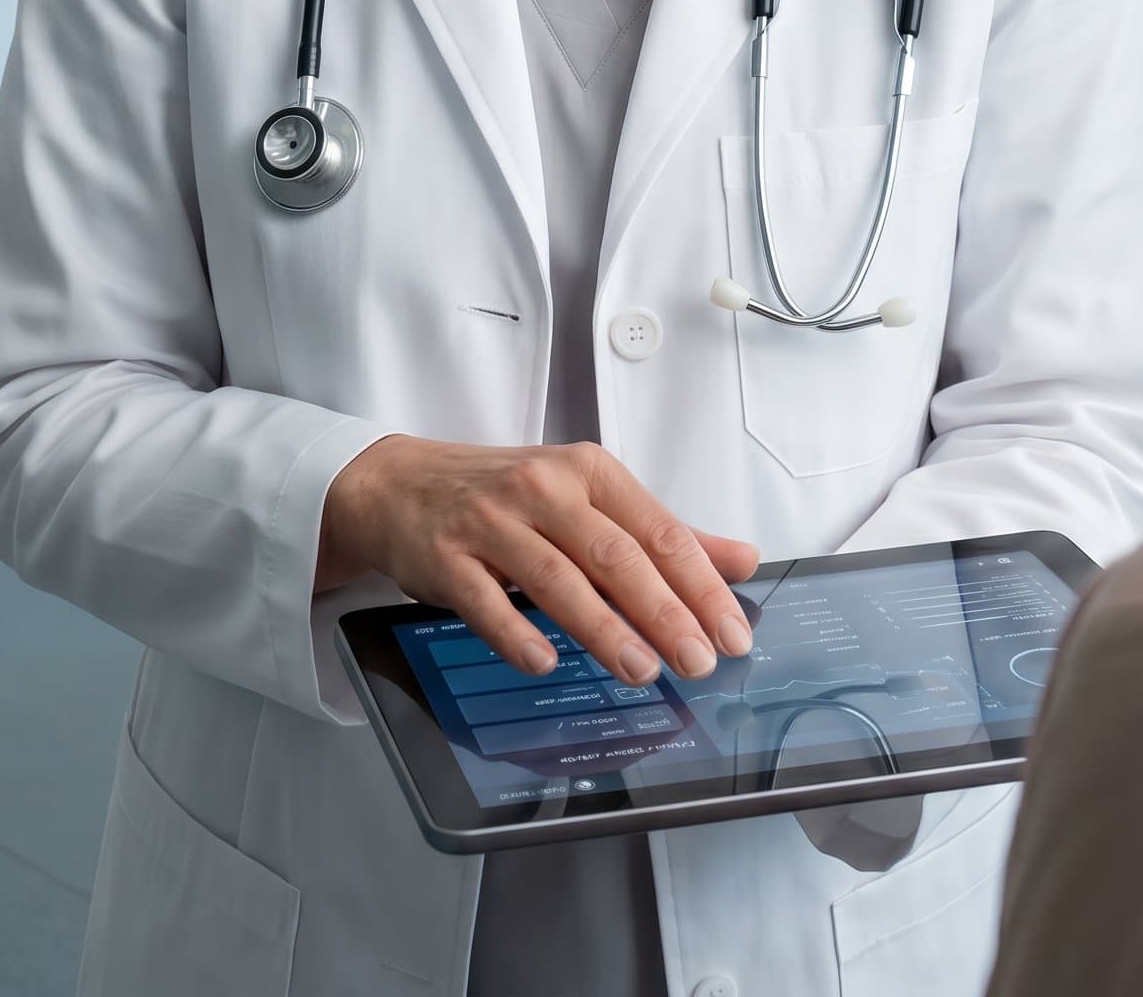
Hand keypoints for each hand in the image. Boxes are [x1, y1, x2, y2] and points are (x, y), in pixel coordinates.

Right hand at [319, 435, 758, 685]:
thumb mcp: (586, 498)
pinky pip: (485, 601)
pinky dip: (515, 633)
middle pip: (615, 555)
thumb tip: (743, 560)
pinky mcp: (446, 557)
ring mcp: (491, 523)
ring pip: (558, 579)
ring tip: (643, 670)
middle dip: (664, 612)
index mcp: (587, 471)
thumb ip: (661, 532)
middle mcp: (543, 489)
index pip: (656, 530)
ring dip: (603, 628)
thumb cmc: (505, 495)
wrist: (399, 484)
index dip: (700, 584)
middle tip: (700, 661)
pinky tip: (544, 663)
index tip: (732, 632)